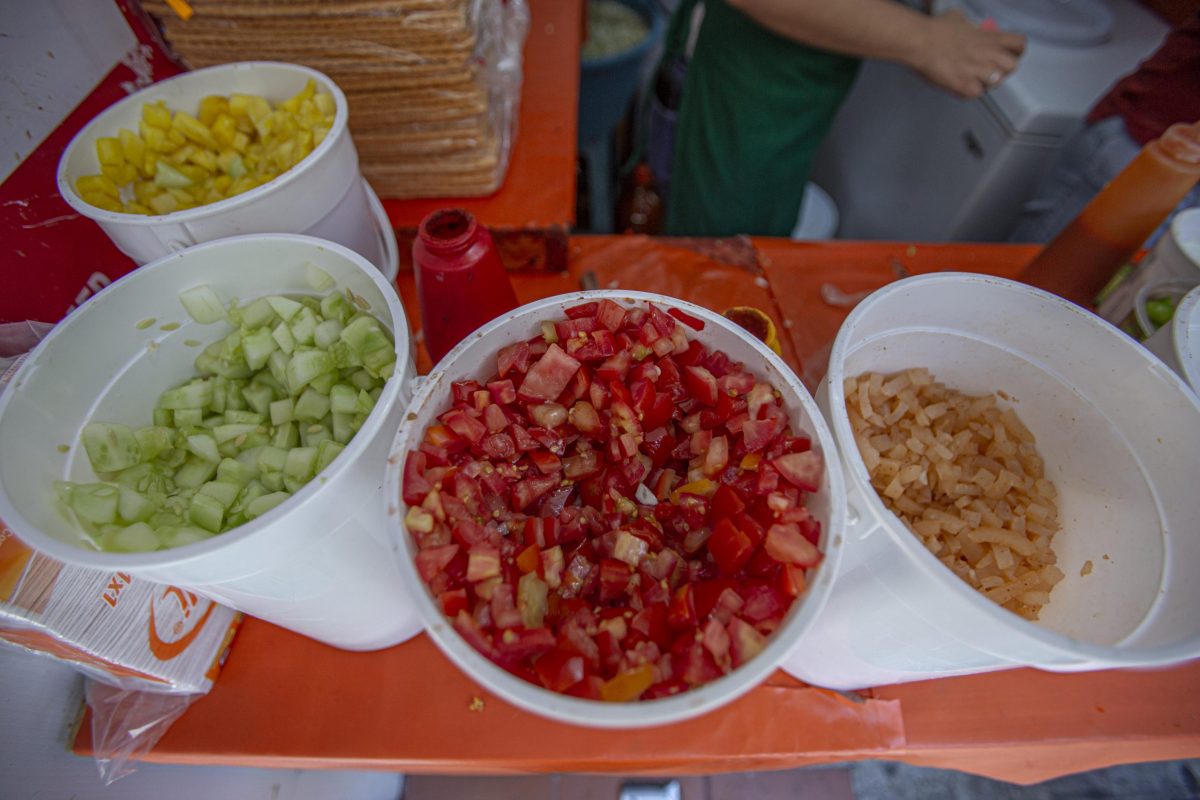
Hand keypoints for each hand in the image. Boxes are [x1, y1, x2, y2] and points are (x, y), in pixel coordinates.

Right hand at [907, 10, 1025, 98]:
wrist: (921, 42)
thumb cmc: (935, 30)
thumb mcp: (958, 18)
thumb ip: (969, 25)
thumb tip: (964, 25)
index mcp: (990, 37)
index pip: (1019, 44)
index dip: (1015, 52)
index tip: (1008, 55)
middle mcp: (989, 54)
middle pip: (1012, 66)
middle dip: (1002, 70)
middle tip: (987, 70)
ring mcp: (979, 71)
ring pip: (996, 82)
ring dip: (984, 82)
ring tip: (970, 78)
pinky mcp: (966, 86)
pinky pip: (976, 94)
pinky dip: (968, 92)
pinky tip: (958, 84)